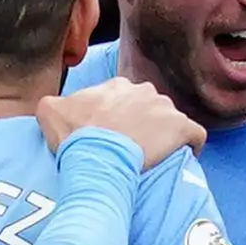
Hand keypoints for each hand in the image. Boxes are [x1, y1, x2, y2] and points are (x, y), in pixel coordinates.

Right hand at [39, 78, 204, 168]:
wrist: (97, 155)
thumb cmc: (74, 135)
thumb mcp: (50, 110)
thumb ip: (55, 103)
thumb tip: (55, 106)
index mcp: (118, 86)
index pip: (125, 100)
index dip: (122, 119)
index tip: (116, 137)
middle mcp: (144, 90)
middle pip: (149, 108)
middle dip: (145, 125)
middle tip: (133, 149)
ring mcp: (165, 108)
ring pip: (170, 121)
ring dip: (164, 136)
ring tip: (154, 158)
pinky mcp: (182, 128)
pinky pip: (195, 135)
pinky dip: (191, 145)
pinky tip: (183, 158)